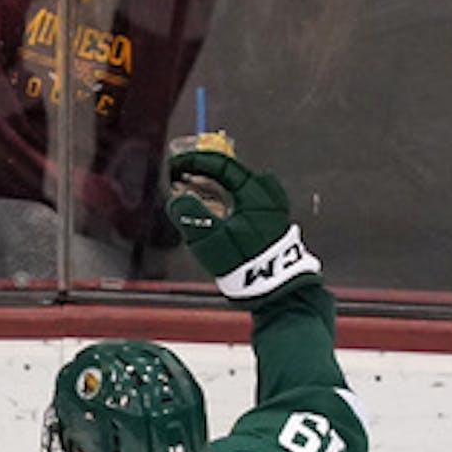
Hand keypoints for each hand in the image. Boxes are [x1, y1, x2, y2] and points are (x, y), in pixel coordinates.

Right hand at [167, 132, 320, 304]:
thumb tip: (178, 200)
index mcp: (255, 191)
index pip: (221, 164)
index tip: (175, 165)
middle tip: (181, 179)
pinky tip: (212, 212)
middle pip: (230, 173)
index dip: (194, 162)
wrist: (275, 289)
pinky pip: (243, 199)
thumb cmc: (246, 263)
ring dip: (213, 188)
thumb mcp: (210, 239)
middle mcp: (268, 193)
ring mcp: (273, 206)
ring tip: (193, 195)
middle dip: (202, 174)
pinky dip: (224, 200)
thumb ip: (190, 215)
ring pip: (236, 186)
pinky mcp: (271, 220)